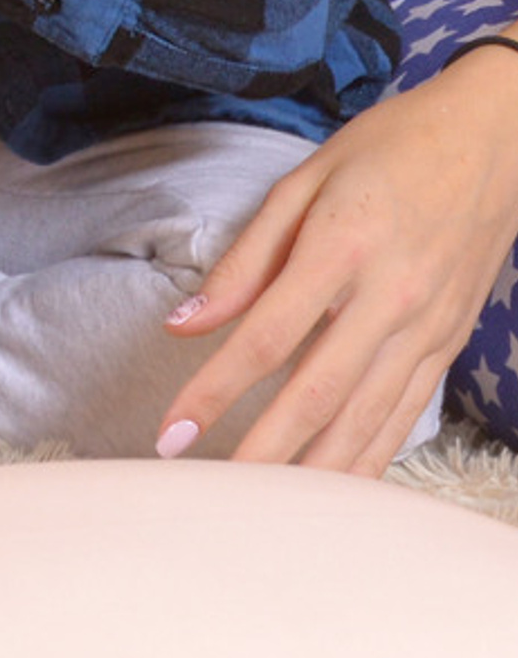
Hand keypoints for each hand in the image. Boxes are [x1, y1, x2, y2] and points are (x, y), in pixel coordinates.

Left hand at [160, 49, 517, 473]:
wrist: (493, 141)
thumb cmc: (389, 149)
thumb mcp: (305, 180)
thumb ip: (245, 257)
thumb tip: (185, 323)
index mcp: (344, 246)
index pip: (266, 336)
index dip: (213, 391)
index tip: (171, 433)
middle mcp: (390, 298)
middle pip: (316, 396)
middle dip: (258, 454)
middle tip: (207, 497)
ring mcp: (427, 329)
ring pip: (364, 421)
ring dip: (313, 476)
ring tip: (261, 515)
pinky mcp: (448, 345)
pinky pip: (403, 416)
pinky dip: (366, 458)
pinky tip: (333, 490)